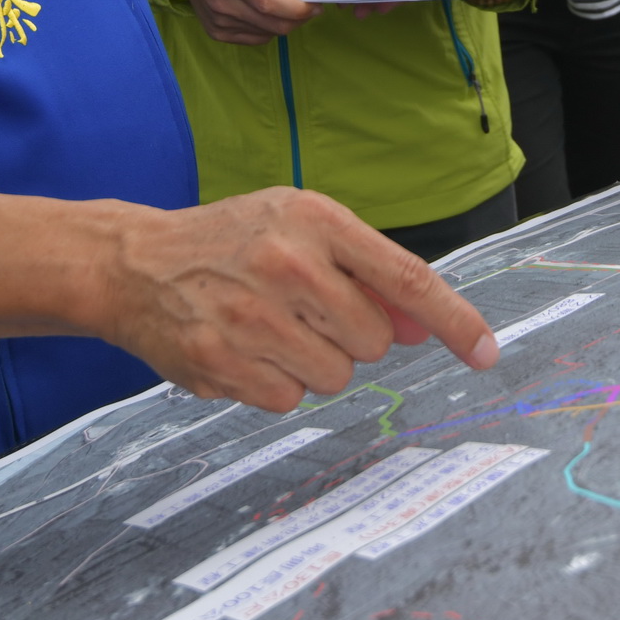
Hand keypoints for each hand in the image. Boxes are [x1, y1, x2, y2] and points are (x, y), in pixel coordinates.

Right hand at [94, 187, 499, 411]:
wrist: (132, 264)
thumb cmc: (229, 242)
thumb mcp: (298, 227)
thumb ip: (364, 272)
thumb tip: (423, 327)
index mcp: (316, 220)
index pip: (406, 278)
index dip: (455, 320)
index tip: (486, 352)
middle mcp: (288, 265)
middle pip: (374, 341)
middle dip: (351, 336)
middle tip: (305, 310)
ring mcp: (253, 317)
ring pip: (335, 375)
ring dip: (314, 362)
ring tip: (270, 326)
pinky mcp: (222, 364)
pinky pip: (289, 399)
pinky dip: (275, 384)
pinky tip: (245, 350)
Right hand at [167, 0, 320, 43]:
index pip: (270, 3)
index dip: (298, 8)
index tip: (316, 4)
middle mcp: (224, 4)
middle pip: (272, 24)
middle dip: (298, 19)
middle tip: (311, 6)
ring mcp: (218, 20)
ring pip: (264, 34)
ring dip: (284, 25)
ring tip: (293, 8)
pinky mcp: (215, 29)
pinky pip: (250, 39)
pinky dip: (267, 31)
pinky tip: (271, 15)